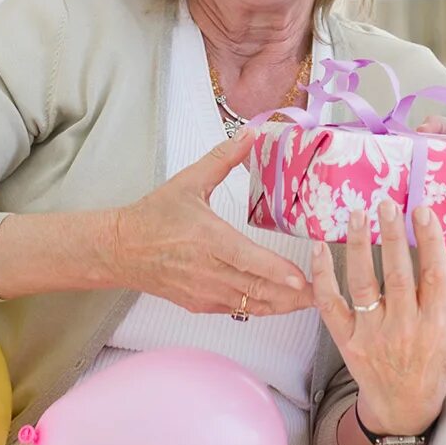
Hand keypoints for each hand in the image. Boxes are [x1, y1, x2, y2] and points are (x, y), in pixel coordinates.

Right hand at [114, 129, 312, 315]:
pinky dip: (261, 307)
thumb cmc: (155, 215)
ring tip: (311, 300)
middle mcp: (207, 270)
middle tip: (324, 292)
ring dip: (282, 305)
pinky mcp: (200, 304)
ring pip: (250, 304)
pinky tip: (281, 302)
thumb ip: (223, 159)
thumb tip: (249, 134)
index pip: (246, 259)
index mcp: (207, 239)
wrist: (120, 250)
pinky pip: (237, 309)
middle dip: (293, 295)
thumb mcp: (189, 182)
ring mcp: (204, 292)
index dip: (275, 271)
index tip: (301, 278)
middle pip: (256, 289)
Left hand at [311, 199, 445, 436]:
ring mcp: (374, 333)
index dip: (429, 240)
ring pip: (363, 285)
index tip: (421, 209)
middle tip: (385, 203)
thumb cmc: (440, 354)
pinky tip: (320, 247)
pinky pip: (331, 304)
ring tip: (356, 215)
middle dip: (391, 237)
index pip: (434, 273)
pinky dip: (323, 276)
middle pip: (397, 275)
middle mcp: (407, 326)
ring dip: (357, 248)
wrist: (406, 400)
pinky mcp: (347, 339)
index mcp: (439, 318)